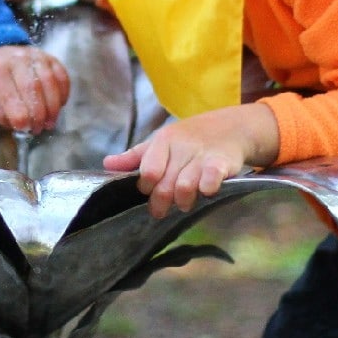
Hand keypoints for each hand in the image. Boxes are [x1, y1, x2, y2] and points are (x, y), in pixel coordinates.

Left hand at [0, 45, 70, 133]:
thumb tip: (21, 125)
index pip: (10, 97)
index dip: (19, 117)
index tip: (24, 129)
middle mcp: (17, 59)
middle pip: (32, 88)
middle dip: (38, 114)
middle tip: (39, 129)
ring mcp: (36, 56)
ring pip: (49, 81)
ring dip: (53, 106)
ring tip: (50, 122)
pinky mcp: (50, 58)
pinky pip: (62, 76)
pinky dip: (63, 93)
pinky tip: (59, 106)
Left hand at [103, 104, 280, 217]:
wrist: (231, 127)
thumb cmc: (189, 139)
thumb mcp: (161, 143)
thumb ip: (135, 157)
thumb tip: (106, 164)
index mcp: (163, 141)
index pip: (148, 171)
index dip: (146, 188)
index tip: (149, 192)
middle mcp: (182, 146)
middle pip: (165, 184)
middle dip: (161, 202)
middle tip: (162, 210)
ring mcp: (202, 154)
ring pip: (185, 186)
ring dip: (183, 201)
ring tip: (184, 204)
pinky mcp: (222, 162)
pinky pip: (211, 180)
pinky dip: (206, 189)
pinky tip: (206, 192)